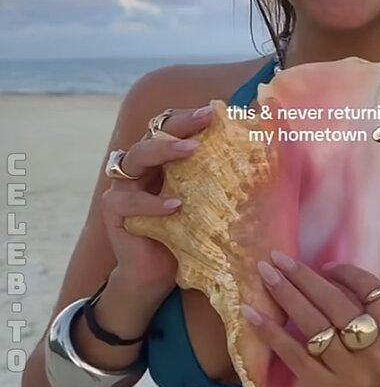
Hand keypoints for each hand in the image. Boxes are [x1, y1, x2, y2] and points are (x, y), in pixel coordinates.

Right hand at [101, 106, 213, 307]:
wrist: (155, 275)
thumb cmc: (184, 235)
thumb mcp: (204, 203)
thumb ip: (216, 178)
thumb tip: (258, 153)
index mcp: (160, 160)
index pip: (170, 127)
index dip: (190, 117)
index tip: (217, 111)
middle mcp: (139, 167)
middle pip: (154, 133)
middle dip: (181, 123)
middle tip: (207, 117)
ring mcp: (123, 187)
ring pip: (136, 157)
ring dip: (164, 150)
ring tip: (191, 150)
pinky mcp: (114, 211)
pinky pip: (127, 201)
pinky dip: (151, 202)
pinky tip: (174, 206)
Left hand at [242, 221, 379, 386]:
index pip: (374, 291)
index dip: (348, 273)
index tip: (324, 265)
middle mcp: (379, 355)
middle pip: (338, 306)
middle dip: (305, 278)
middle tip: (278, 258)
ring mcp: (351, 375)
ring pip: (315, 326)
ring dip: (286, 296)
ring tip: (265, 274)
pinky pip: (294, 353)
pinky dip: (271, 331)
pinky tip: (251, 313)